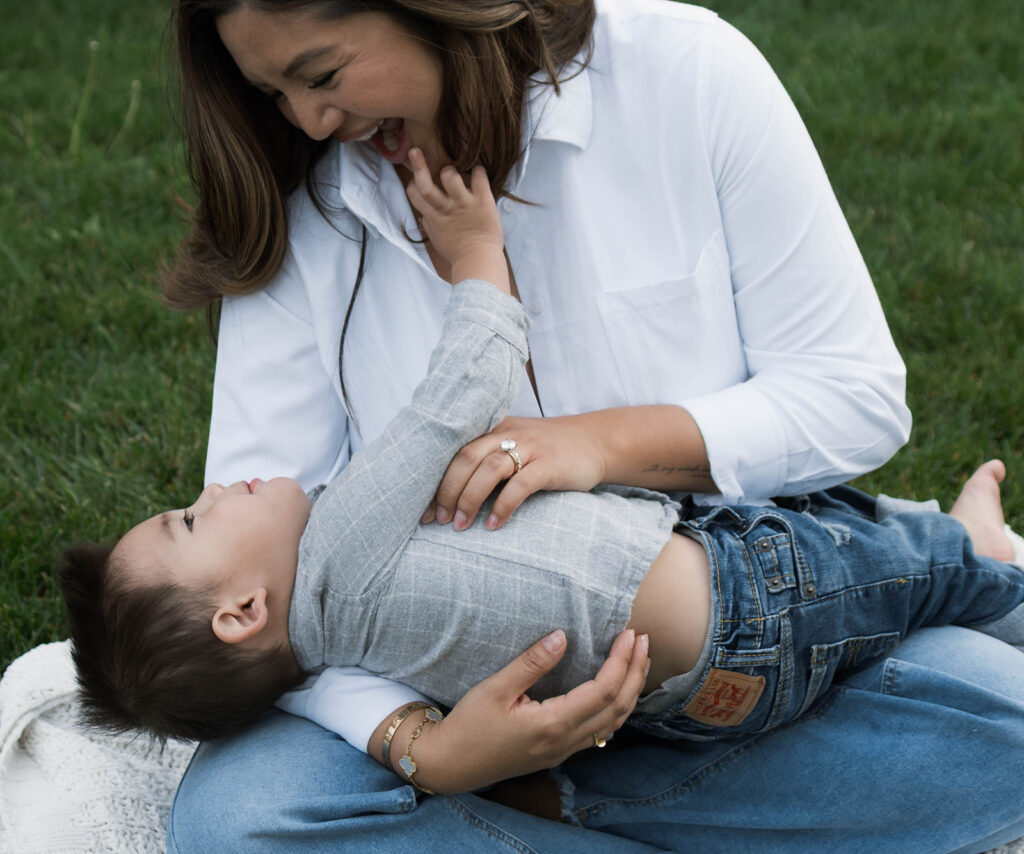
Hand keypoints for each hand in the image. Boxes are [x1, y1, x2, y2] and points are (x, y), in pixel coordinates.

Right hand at [404, 148, 507, 289]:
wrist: (478, 261)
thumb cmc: (458, 253)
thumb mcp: (437, 239)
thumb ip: (430, 224)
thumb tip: (425, 215)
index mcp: (433, 217)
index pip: (414, 194)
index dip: (414, 184)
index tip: (417, 178)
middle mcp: (445, 208)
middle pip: (424, 184)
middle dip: (419, 165)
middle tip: (415, 151)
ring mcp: (463, 203)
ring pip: (450, 176)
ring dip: (451, 171)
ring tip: (457, 173)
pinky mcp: (482, 201)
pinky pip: (479, 177)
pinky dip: (479, 171)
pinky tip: (479, 173)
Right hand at [412, 628, 649, 793]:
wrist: (452, 764)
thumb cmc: (469, 725)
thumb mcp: (495, 688)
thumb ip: (532, 662)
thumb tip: (562, 636)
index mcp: (552, 724)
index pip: (603, 690)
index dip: (621, 661)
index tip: (629, 634)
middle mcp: (565, 741)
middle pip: (618, 707)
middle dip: (636, 672)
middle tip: (644, 640)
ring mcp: (564, 751)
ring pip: (614, 722)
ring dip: (632, 690)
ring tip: (639, 661)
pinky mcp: (558, 752)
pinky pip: (601, 731)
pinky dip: (618, 708)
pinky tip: (618, 691)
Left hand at [423, 414, 607, 531]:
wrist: (596, 441)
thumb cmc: (547, 451)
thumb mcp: (514, 446)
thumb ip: (486, 460)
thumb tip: (449, 495)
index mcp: (493, 428)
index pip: (454, 450)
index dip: (435, 480)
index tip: (422, 509)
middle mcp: (508, 433)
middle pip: (466, 458)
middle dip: (447, 491)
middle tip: (438, 520)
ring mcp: (530, 447)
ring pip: (489, 469)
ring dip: (469, 500)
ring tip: (460, 526)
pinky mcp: (550, 464)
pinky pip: (520, 485)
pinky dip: (504, 506)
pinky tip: (495, 525)